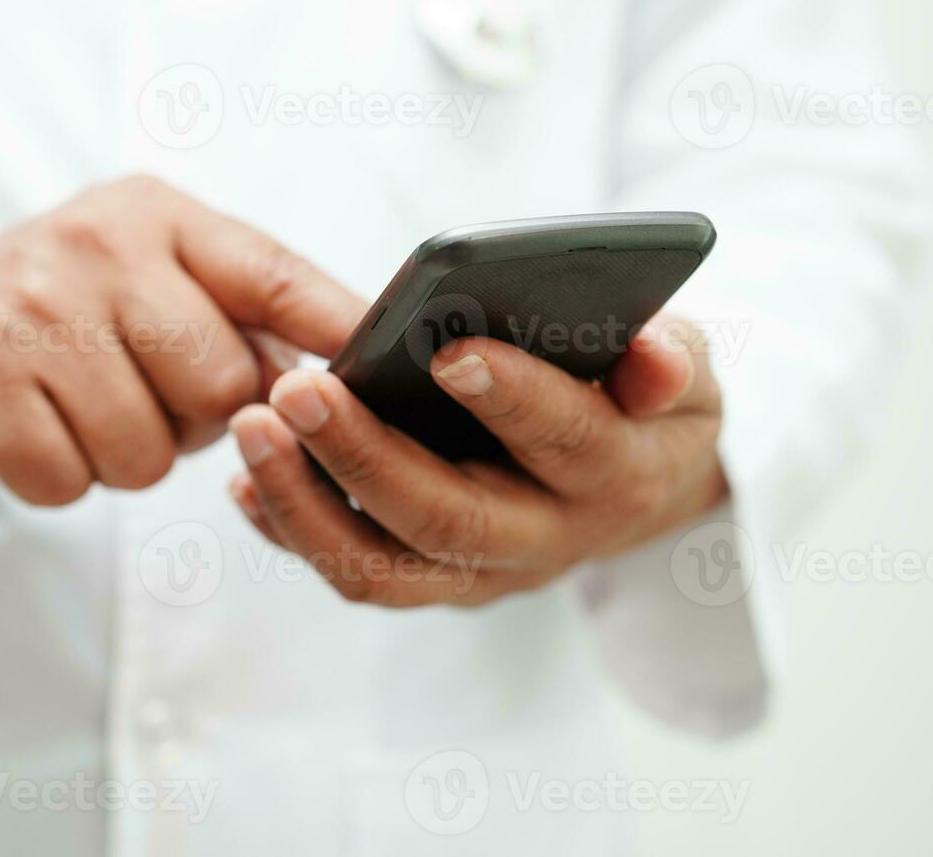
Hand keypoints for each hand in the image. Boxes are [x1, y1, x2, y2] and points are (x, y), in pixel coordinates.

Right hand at [0, 176, 363, 501]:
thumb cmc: (51, 303)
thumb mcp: (139, 265)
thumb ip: (232, 305)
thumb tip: (335, 374)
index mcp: (152, 214)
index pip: (272, 273)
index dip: (337, 329)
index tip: (383, 372)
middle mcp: (94, 247)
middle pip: (221, 383)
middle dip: (198, 416)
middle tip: (149, 393)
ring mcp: (28, 312)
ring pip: (148, 450)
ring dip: (126, 453)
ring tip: (84, 405)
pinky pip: (70, 480)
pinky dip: (61, 476)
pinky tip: (34, 427)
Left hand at [226, 316, 728, 606]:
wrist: (635, 487)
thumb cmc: (646, 408)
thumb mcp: (687, 375)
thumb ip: (670, 361)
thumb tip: (651, 359)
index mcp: (615, 476)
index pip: (565, 442)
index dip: (512, 398)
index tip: (447, 350)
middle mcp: (542, 540)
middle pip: (445, 519)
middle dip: (364, 456)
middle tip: (295, 389)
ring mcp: (480, 574)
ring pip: (381, 569)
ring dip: (304, 503)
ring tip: (251, 426)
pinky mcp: (431, 580)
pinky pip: (352, 573)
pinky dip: (290, 531)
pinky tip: (245, 480)